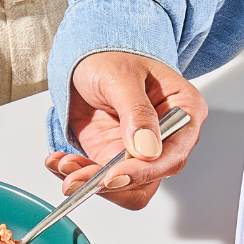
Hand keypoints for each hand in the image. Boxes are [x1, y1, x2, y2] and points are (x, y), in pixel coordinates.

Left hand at [44, 51, 206, 209]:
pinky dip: (77, 174)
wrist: (87, 60)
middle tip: (78, 178)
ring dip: (89, 182)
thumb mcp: (123, 77)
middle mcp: (166, 139)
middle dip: (110, 183)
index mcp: (184, 112)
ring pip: (122, 187)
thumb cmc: (113, 57)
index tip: (115, 175)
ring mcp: (139, 152)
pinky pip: (99, 180)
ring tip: (63, 165)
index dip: (145, 170)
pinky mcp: (114, 158)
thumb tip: (147, 149)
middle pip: (148, 180)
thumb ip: (137, 112)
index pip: (173, 155)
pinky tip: (59, 161)